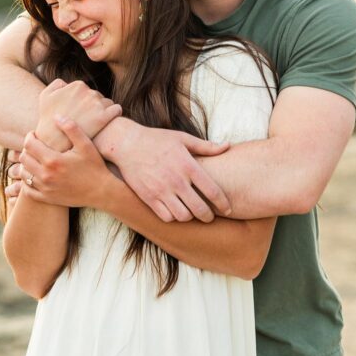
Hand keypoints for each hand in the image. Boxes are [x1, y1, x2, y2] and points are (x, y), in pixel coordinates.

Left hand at [18, 118, 112, 207]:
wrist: (102, 192)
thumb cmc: (95, 166)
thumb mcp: (86, 145)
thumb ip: (71, 128)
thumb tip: (56, 116)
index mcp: (53, 160)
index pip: (29, 144)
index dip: (29, 137)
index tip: (35, 135)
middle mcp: (46, 175)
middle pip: (23, 158)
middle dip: (27, 149)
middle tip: (35, 146)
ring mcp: (45, 188)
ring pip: (23, 174)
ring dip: (26, 164)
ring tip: (35, 159)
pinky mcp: (47, 198)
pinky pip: (27, 190)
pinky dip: (26, 182)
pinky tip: (35, 175)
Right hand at [36, 79, 120, 150]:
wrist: (54, 141)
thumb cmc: (48, 119)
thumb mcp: (45, 96)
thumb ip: (56, 84)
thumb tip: (66, 82)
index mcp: (78, 85)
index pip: (86, 89)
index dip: (82, 100)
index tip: (79, 110)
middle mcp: (89, 92)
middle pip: (97, 96)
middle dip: (93, 105)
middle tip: (86, 118)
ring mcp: (98, 105)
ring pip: (107, 103)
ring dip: (103, 110)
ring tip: (94, 122)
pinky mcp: (105, 117)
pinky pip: (116, 109)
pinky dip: (114, 113)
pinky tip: (108, 120)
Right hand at [112, 124, 231, 222]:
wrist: (127, 144)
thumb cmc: (157, 140)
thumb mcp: (182, 138)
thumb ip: (206, 146)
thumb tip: (228, 146)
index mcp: (188, 165)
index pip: (213, 191)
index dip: (223, 204)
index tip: (227, 209)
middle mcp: (176, 180)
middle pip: (200, 209)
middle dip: (209, 216)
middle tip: (210, 216)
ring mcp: (161, 190)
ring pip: (183, 216)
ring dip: (190, 217)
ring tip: (192, 213)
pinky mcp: (148, 198)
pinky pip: (166, 217)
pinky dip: (174, 217)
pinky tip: (176, 211)